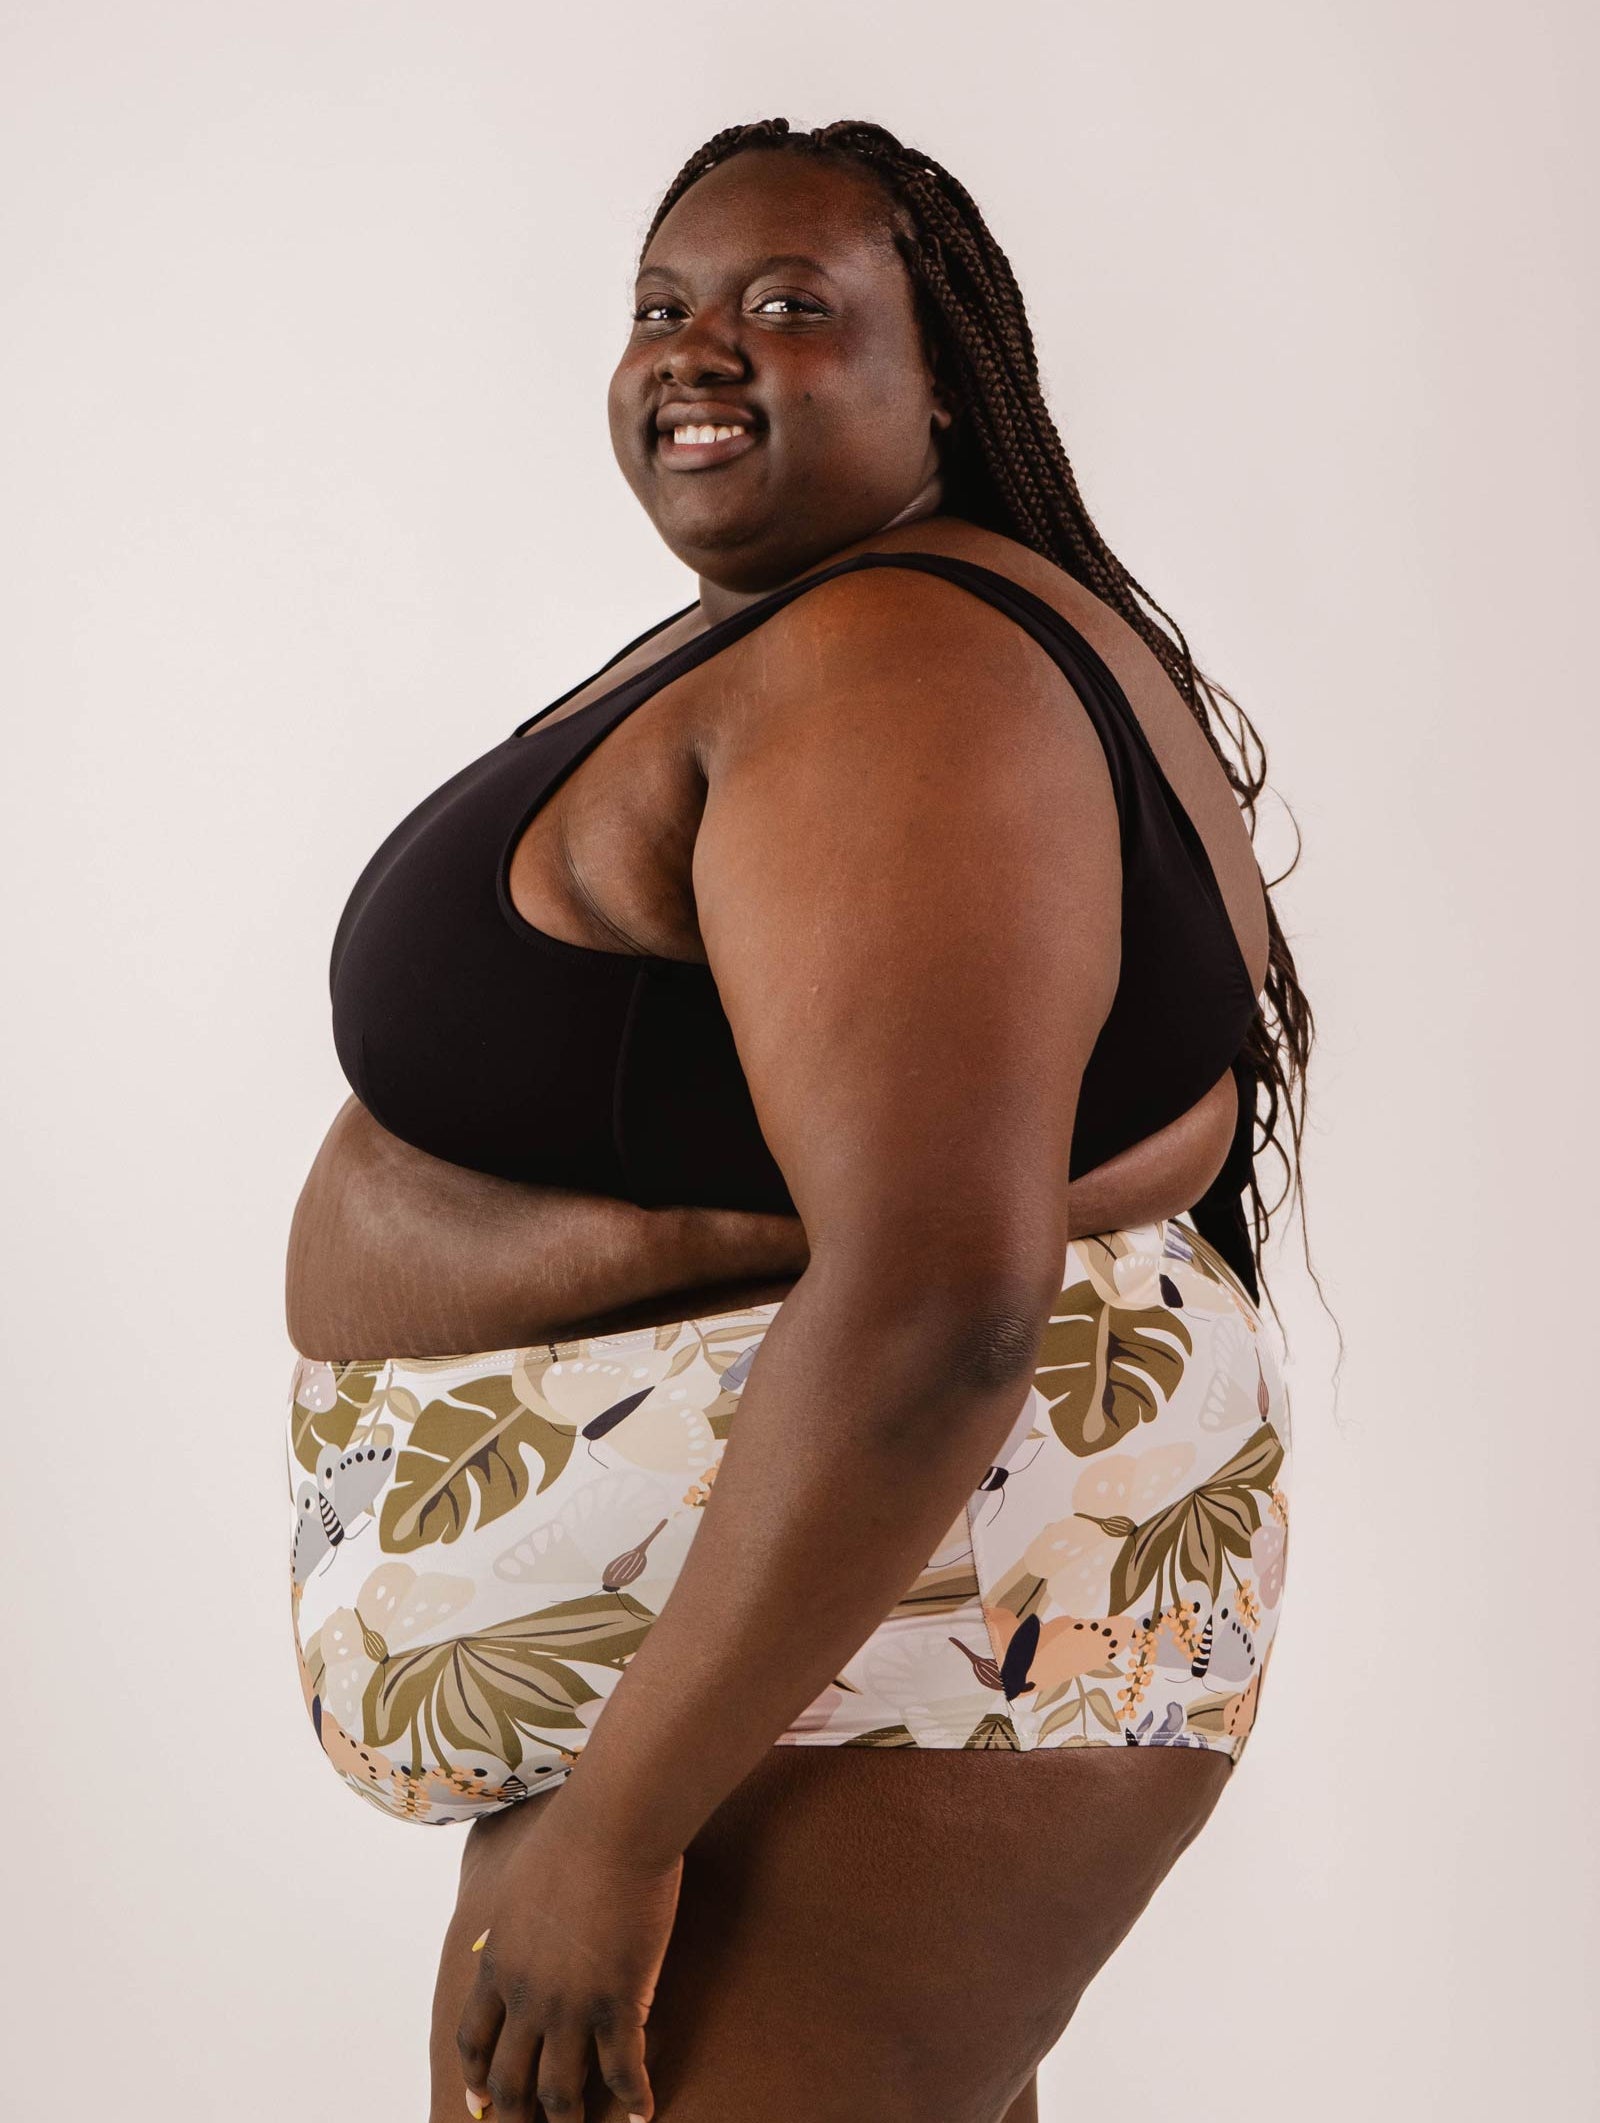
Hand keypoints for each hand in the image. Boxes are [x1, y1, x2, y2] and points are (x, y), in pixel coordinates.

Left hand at [443, 1792, 682, 2121]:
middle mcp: (526, 1996)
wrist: (612, 1825)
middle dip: (512, 2117)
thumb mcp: (518, 1879)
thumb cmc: (571, 1835)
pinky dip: (633, 2099)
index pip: (473, 2039)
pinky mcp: (618, 2002)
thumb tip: (505, 1924)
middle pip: (510, 2078)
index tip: (477, 2101)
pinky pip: (622, 2070)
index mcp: (498, 1963)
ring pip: (560, 2090)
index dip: (476, 2076)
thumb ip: (511, 1916)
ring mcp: (570, 2005)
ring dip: (567, 2121)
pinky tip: (643, 2114)